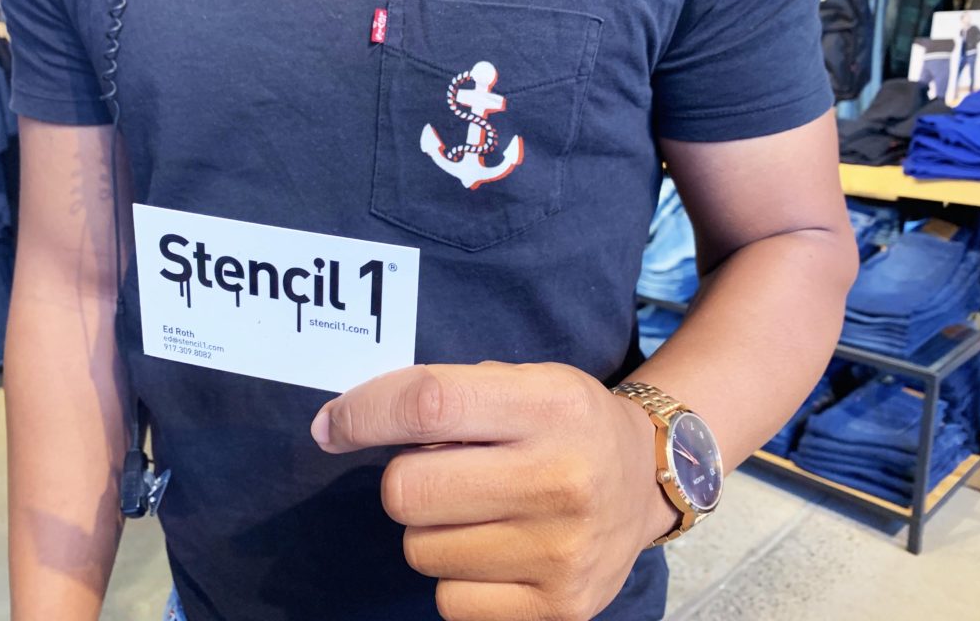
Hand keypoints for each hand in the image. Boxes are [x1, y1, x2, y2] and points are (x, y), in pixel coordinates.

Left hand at [311, 362, 677, 620]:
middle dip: (407, 478)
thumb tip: (337, 426)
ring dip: (433, 529)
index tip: (333, 426)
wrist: (646, 481)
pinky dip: (456, 578)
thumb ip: (445, 392)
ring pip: (419, 550)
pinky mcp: (558, 608)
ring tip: (483, 509)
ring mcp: (562, 552)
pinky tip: (498, 550)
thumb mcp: (525, 380)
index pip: (429, 405)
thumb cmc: (567, 423)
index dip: (364, 414)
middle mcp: (561, 479)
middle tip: (444, 471)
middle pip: (406, 490)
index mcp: (551, 406)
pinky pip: (447, 602)